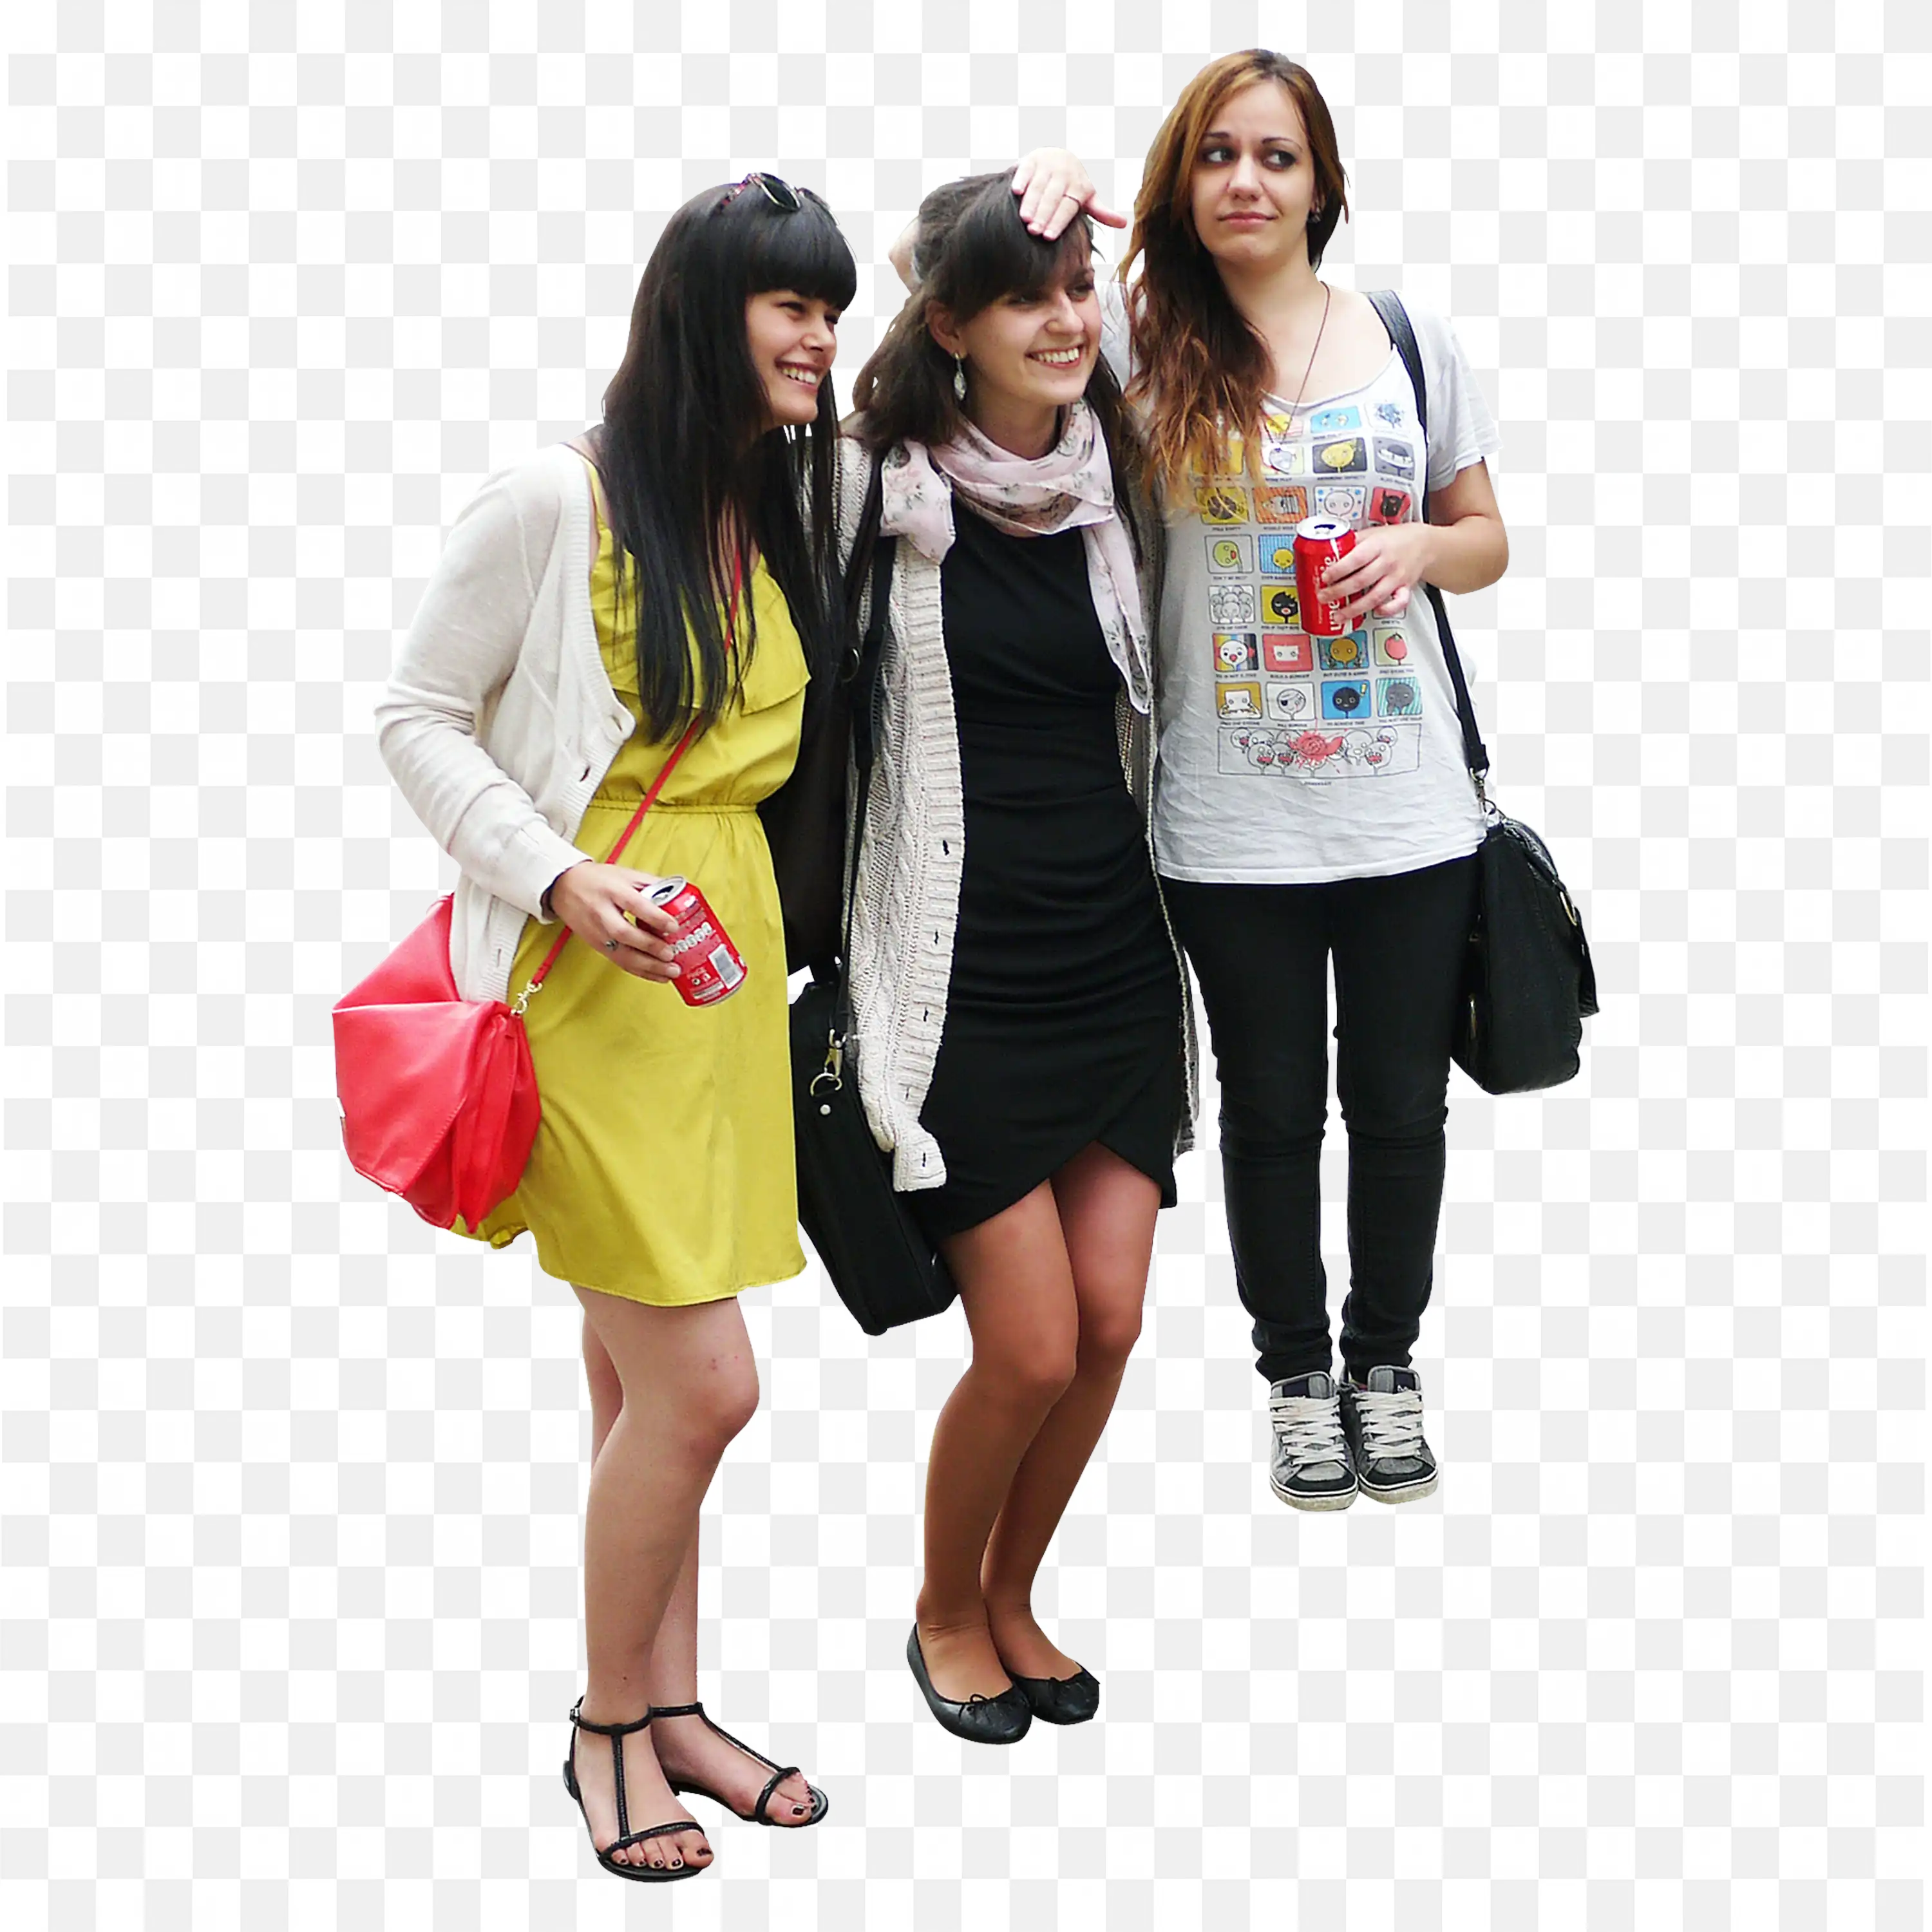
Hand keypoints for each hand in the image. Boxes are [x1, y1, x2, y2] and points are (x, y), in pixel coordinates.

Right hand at [545, 861, 683, 983]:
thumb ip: (651, 884)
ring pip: (622, 954)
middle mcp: (602, 913)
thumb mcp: (625, 874)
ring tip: (670, 972)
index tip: (673, 926)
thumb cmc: (597, 880)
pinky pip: (619, 962)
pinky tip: (657, 976)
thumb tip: (678, 894)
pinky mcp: (597, 946)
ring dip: (648, 967)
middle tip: (671, 955)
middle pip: (625, 933)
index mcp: (612, 891)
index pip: (634, 905)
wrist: (563, 887)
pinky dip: (640, 972)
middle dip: (650, 947)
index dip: (655, 917)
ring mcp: (597, 933)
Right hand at [1012, 148, 1128, 238]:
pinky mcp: (1032, 159)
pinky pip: (1026, 169)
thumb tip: (1123, 224)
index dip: (1058, 222)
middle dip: (1043, 214)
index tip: (1048, 237)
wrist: (1059, 155)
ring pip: (1038, 185)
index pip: (1068, 207)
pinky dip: (1021, 179)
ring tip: (1024, 218)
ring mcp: (1047, 165)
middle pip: (1052, 197)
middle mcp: (1064, 173)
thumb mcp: (1088, 196)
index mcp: (1079, 186)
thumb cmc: (1073, 185)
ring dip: (1031, 202)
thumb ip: (1101, 212)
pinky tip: (1015, 192)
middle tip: (1034, 231)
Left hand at [1317, 525, 1437, 630]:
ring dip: (1354, 609)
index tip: (1325, 577)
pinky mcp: (1405, 588)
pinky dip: (1387, 610)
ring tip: (1338, 615)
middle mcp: (1387, 562)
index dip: (1338, 570)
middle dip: (1339, 592)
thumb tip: (1328, 549)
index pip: (1356, 559)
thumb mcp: (1372, 533)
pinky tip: (1374, 612)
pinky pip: (1398, 603)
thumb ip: (1353, 542)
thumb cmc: (1396, 538)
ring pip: (1375, 597)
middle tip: (1323, 597)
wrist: (1424, 543)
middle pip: (1361, 581)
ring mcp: (1397, 577)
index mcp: (1377, 546)